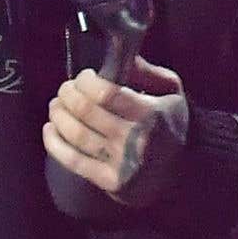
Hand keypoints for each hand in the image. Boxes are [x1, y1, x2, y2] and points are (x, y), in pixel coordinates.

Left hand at [44, 58, 189, 202]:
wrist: (187, 170)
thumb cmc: (174, 125)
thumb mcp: (172, 92)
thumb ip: (147, 71)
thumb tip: (120, 56)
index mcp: (150, 114)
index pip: (105, 94)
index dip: (85, 82)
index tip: (83, 77)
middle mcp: (134, 139)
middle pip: (85, 112)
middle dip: (67, 95)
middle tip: (65, 90)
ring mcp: (121, 163)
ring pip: (76, 135)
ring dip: (59, 116)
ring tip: (56, 106)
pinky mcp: (110, 182)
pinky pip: (74, 161)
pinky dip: (55, 144)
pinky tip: (50, 130)